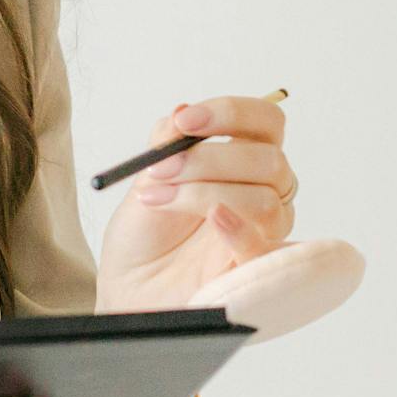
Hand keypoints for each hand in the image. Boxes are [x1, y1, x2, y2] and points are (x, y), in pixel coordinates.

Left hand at [96, 93, 365, 341]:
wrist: (128, 286)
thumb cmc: (144, 234)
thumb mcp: (146, 177)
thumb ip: (167, 143)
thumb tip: (184, 110)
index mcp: (243, 158)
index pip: (266, 121)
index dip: (231, 113)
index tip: (185, 121)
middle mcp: (264, 189)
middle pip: (268, 159)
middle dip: (208, 158)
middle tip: (161, 168)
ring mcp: (265, 230)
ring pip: (265, 198)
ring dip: (205, 192)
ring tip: (158, 200)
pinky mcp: (258, 268)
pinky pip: (267, 244)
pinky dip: (239, 226)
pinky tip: (212, 218)